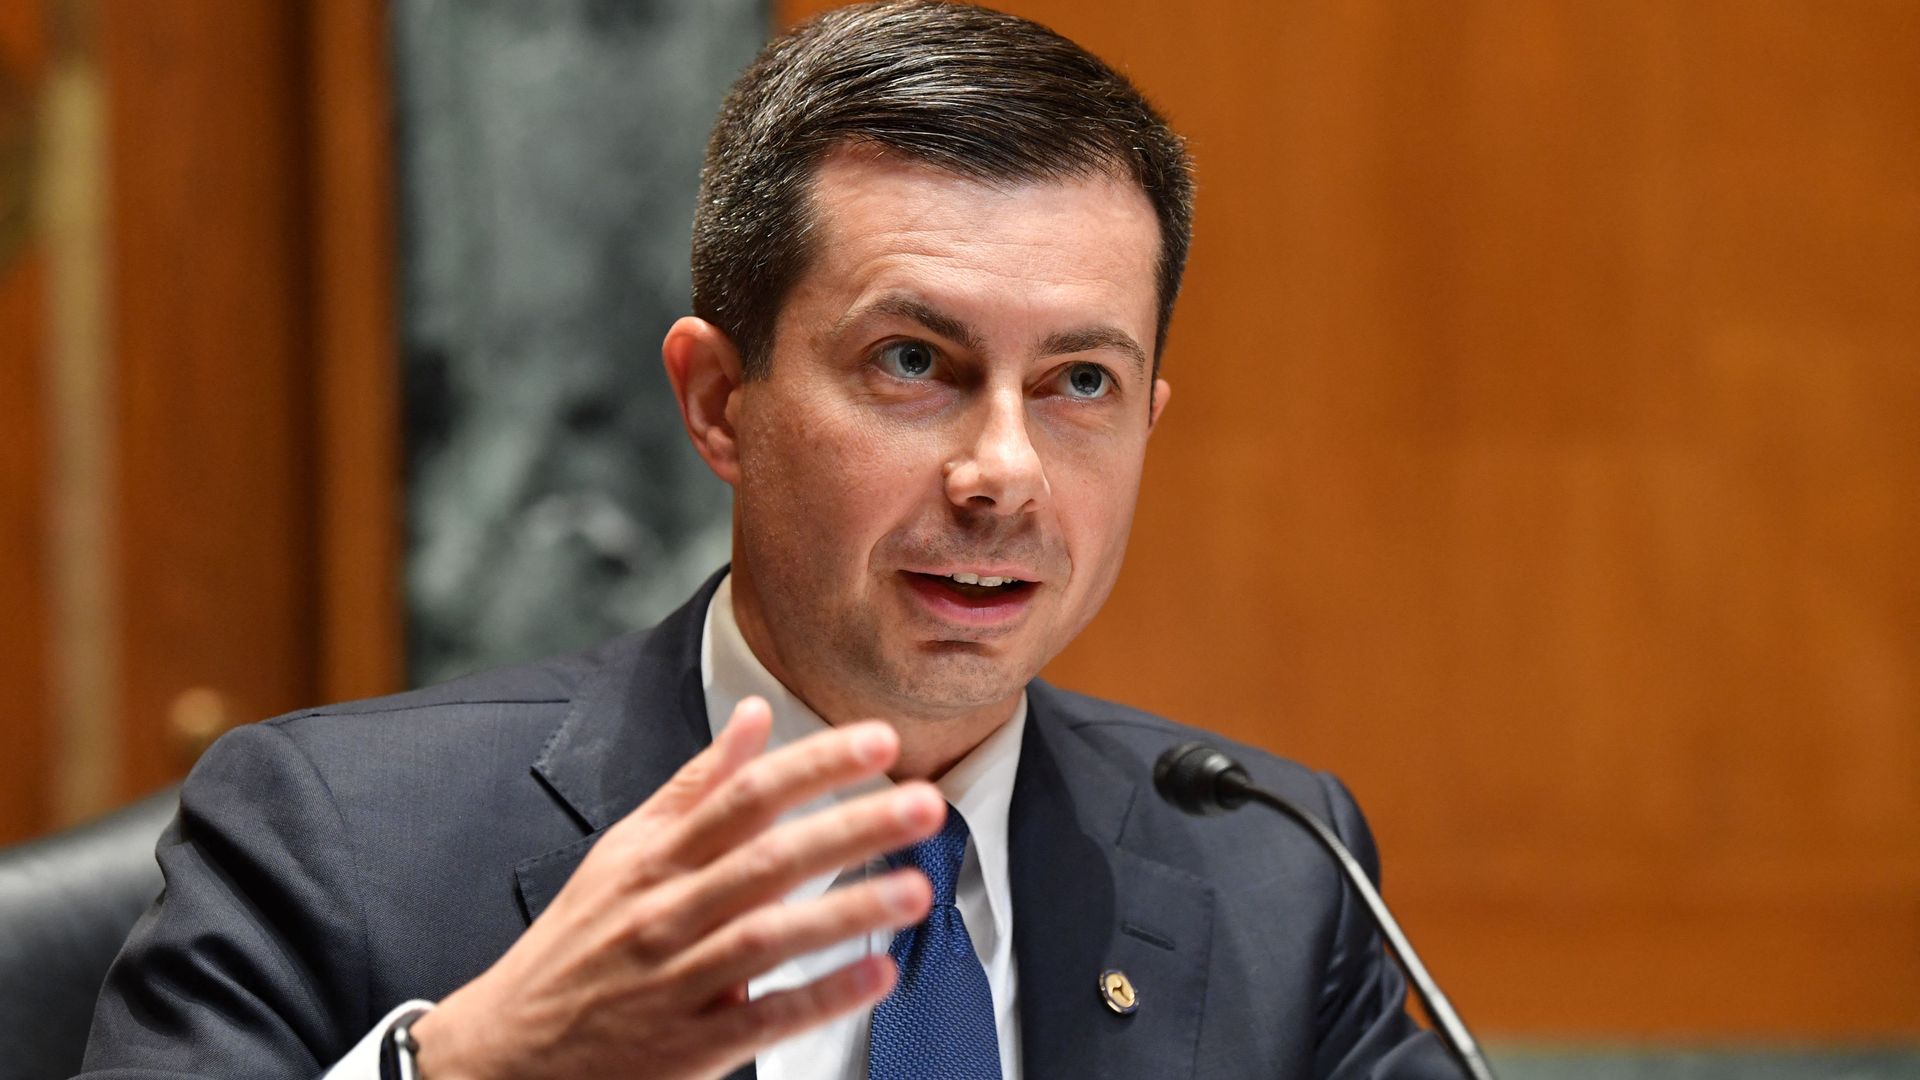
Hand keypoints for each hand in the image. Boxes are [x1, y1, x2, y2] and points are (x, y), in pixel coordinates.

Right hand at [410, 696, 940, 1079]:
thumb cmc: (578, 945)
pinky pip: (763, 1019)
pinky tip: (876, 976)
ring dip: (846, 913)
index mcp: (655, 859)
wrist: (504, 1053)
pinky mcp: (688, 1047)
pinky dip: (820, 997)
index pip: (744, 796)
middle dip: (850, 828)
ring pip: (767, 937)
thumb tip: (754, 716)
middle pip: (767, 859)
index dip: (813, 764)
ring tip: (915, 889)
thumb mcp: (624, 853)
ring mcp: (676, 981)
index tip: (878, 739)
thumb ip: (696, 785)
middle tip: (923, 804)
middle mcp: (665, 912)